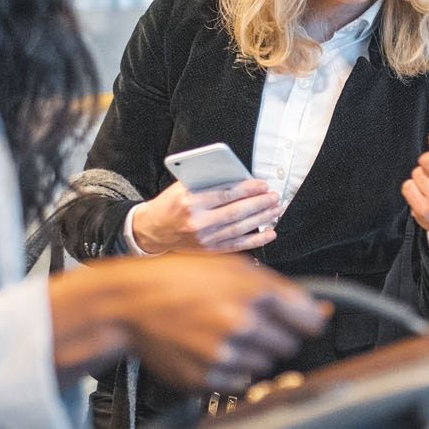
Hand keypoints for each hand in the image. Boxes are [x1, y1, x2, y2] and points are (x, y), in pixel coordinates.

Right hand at [49, 256, 327, 394]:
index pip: (308, 321)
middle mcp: (241, 324)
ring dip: (251, 354)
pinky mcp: (205, 379)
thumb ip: (280, 289)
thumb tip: (322, 310)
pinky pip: (238, 383)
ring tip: (222, 334)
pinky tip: (209, 350)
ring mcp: (222, 355)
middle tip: (247, 322)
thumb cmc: (179, 280)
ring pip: (264, 366)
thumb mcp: (231, 267)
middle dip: (274, 335)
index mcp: (253, 291)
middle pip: (288, 346)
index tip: (301, 322)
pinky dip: (230, 370)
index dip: (305, 321)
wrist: (129, 304)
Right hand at [131, 178, 280, 254]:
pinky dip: (256, 240)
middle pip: (236, 212)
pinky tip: (269, 233)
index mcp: (190, 202)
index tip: (262, 184)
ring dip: (262, 219)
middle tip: (274, 197)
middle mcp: (197, 222)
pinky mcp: (209, 250)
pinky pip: (237, 245)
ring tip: (275, 210)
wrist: (153, 230)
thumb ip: (207, 182)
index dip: (247, 189)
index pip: (225, 194)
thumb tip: (238, 178)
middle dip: (259, 204)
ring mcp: (204, 239)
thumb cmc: (169, 205)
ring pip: (240, 228)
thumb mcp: (183, 187)